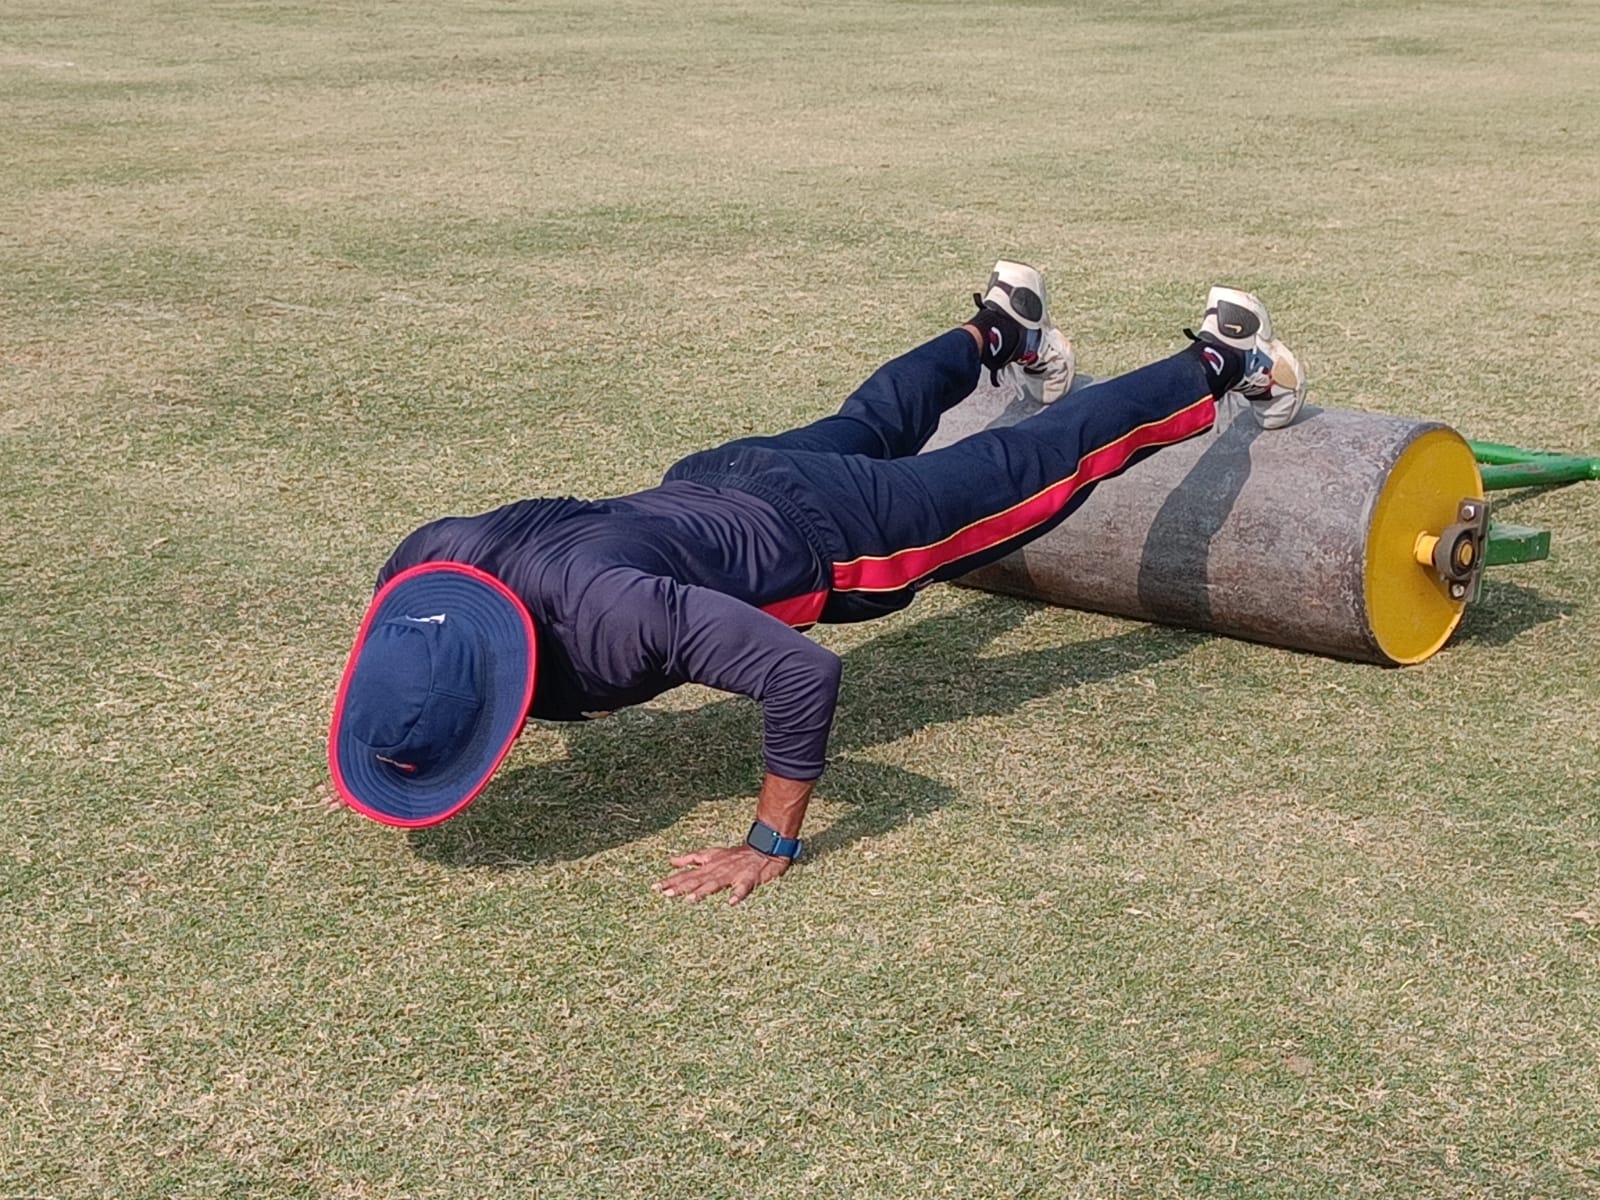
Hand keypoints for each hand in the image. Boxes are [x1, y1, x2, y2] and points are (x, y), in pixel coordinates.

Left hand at [653, 844, 791, 905]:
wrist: (763, 848)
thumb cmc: (736, 855)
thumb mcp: (711, 854)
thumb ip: (691, 858)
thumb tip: (671, 861)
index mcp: (708, 866)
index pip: (687, 874)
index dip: (671, 880)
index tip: (654, 888)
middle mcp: (717, 870)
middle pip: (697, 879)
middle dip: (681, 887)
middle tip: (666, 894)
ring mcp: (733, 874)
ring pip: (716, 883)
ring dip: (704, 891)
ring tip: (691, 899)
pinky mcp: (749, 879)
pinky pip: (743, 888)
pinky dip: (737, 894)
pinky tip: (731, 902)